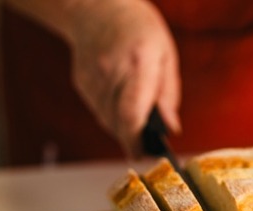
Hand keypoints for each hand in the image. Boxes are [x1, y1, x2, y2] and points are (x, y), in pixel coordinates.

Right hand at [67, 0, 180, 156]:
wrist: (97, 9)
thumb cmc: (138, 29)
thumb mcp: (165, 54)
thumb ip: (168, 94)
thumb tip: (170, 127)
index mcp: (139, 63)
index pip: (132, 114)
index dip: (137, 141)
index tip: (143, 154)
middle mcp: (111, 72)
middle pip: (118, 123)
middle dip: (133, 139)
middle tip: (144, 145)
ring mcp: (92, 79)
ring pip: (107, 120)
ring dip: (123, 127)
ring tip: (135, 116)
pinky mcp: (82, 84)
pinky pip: (99, 111)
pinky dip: (112, 114)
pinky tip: (120, 99)